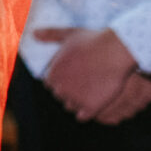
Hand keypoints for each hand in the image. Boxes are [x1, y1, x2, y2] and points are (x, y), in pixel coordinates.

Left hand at [35, 27, 150, 122]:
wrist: (115, 51)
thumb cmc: (93, 41)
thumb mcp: (69, 34)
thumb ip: (50, 35)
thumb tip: (34, 33)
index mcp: (53, 74)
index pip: (50, 83)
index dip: (62, 78)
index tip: (74, 72)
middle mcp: (61, 89)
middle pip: (60, 95)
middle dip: (69, 90)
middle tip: (84, 80)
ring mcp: (75, 99)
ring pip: (71, 106)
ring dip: (77, 101)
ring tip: (91, 89)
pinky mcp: (90, 108)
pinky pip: (83, 116)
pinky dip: (87, 111)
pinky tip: (95, 101)